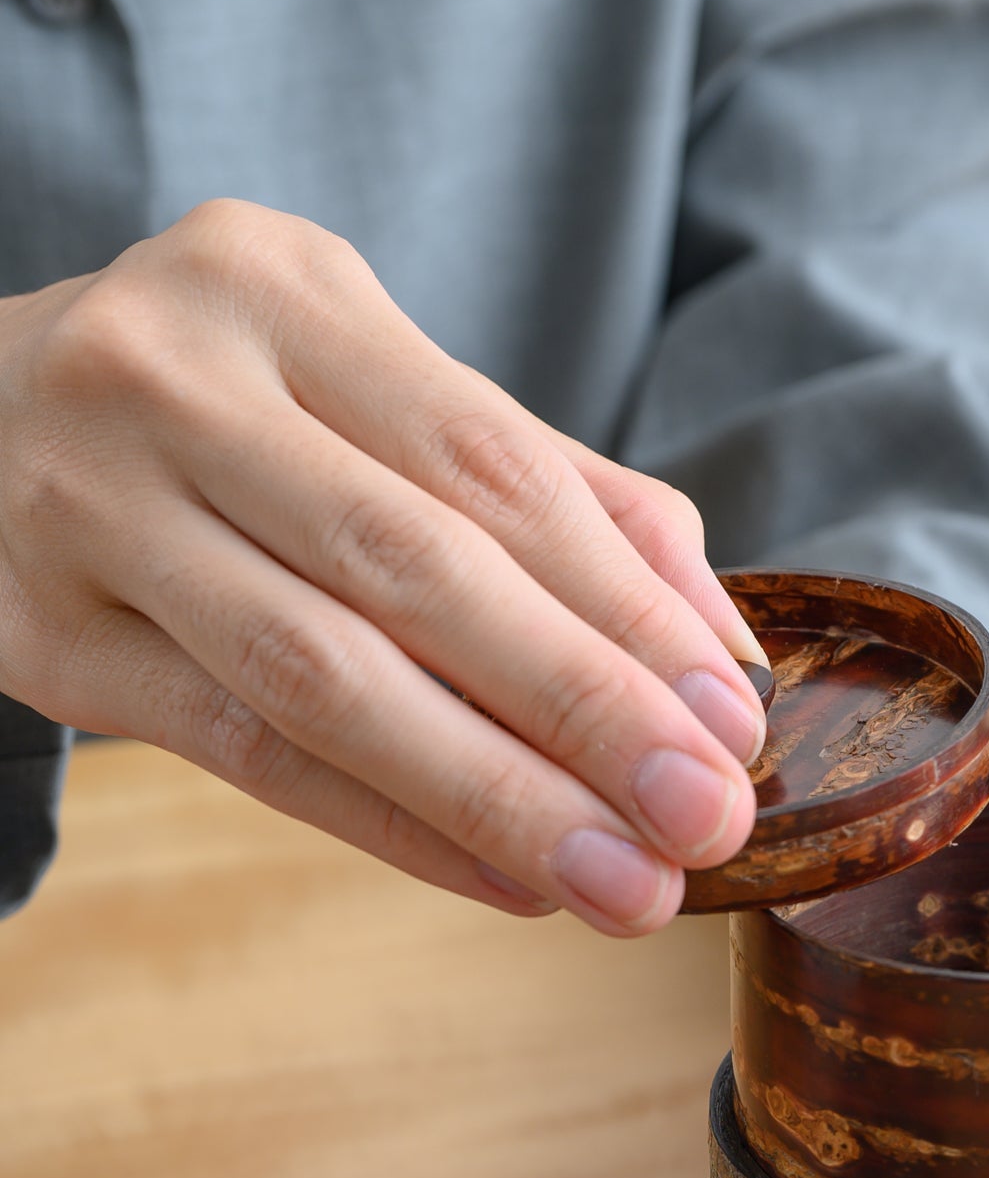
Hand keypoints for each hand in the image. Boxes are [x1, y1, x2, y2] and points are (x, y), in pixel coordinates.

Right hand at [0, 199, 768, 932]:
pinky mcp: (44, 637)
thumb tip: (724, 655)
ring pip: (323, 676)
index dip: (625, 606)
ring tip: (623, 884)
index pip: (494, 468)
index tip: (731, 719)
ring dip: (496, 796)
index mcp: (285, 293)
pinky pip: (247, 756)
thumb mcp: (389, 401)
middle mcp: (173, 379)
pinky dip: (394, 829)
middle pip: (415, 570)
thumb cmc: (244, 418)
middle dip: (582, 708)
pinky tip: (509, 882)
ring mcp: (87, 507)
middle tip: (703, 818)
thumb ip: (566, 504)